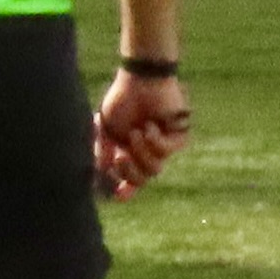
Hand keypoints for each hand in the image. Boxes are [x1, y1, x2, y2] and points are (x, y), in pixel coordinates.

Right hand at [93, 70, 190, 198]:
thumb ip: (104, 149)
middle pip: (142, 179)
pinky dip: (154, 140)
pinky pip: (166, 151)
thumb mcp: (106, 127)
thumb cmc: (122, 100)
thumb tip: (100, 171)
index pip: (130, 177)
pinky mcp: (179, 137)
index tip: (116, 197)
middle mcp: (148, 151)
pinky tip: (150, 125)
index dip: (124, 190)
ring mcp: (164, 146)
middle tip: (120, 158)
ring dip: (141, 152)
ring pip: (155, 168)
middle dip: (129, 172)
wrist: (140, 81)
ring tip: (135, 132)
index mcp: (130, 150)